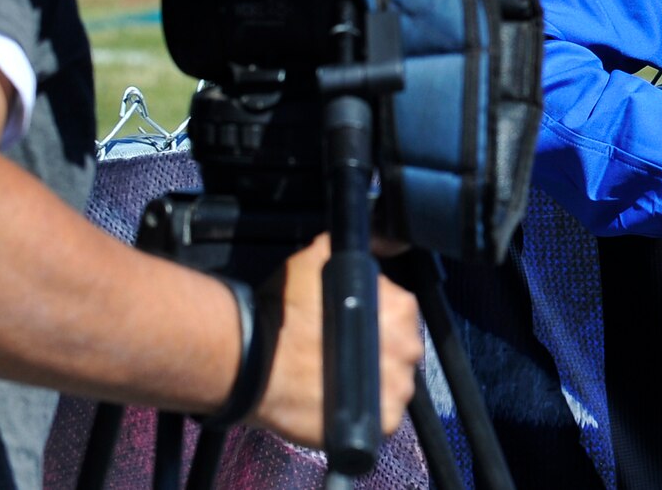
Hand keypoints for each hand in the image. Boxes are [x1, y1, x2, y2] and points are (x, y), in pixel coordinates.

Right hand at [248, 235, 424, 446]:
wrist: (253, 362)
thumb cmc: (286, 309)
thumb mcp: (321, 256)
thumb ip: (363, 244)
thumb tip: (390, 237)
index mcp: (401, 308)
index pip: (402, 311)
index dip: (379, 317)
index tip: (354, 323)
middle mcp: (408, 348)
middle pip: (402, 347)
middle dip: (380, 349)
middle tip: (343, 350)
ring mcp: (396, 389)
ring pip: (394, 383)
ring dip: (375, 380)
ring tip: (340, 376)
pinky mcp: (380, 424)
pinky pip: (382, 417)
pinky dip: (366, 412)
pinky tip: (342, 400)